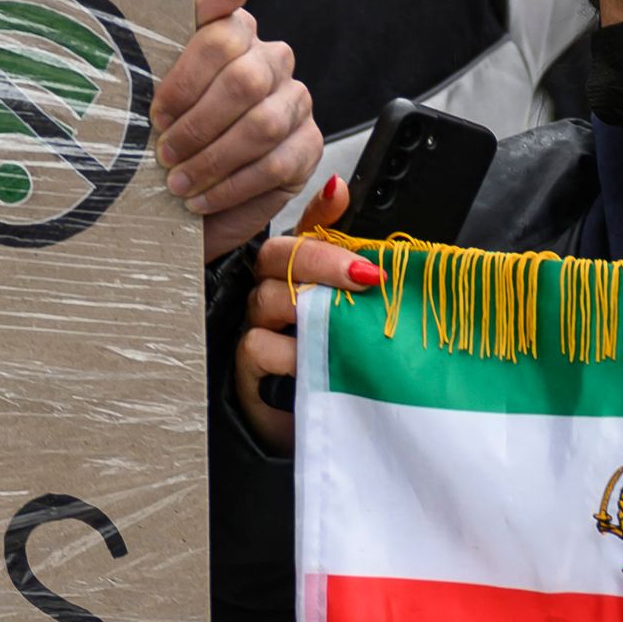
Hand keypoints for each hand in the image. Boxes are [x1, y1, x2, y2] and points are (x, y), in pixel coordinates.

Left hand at [157, 0, 318, 260]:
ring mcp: (296, 103)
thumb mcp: (160, 69)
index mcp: (238, 33)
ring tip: (179, 181)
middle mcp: (273, 61)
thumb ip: (196, 11)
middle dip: (198, 124)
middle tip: (165, 152)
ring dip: (213, 159)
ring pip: (262, 125)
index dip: (185, 80)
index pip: (224, 36)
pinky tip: (203, 197)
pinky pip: (277, 165)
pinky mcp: (308, 147)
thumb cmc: (170, 128)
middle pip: (245, 81)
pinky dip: (233, 186)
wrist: (184, 194)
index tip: (156, 113)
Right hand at [233, 177, 384, 451]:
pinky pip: (259, 344)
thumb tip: (373, 226)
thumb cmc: (338, 368)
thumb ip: (364, 273)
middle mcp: (275, 292)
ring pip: (268, 296)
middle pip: (278, 255)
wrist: (323, 427)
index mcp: (303, 275)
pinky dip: (287, 350)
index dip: (319, 209)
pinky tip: (311, 358)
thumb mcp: (361, 320)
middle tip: (364, 275)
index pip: (305, 229)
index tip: (339, 194)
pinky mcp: (249, 365)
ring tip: (344, 320)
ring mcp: (258, 326)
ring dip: (309, 305)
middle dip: (320, 259)